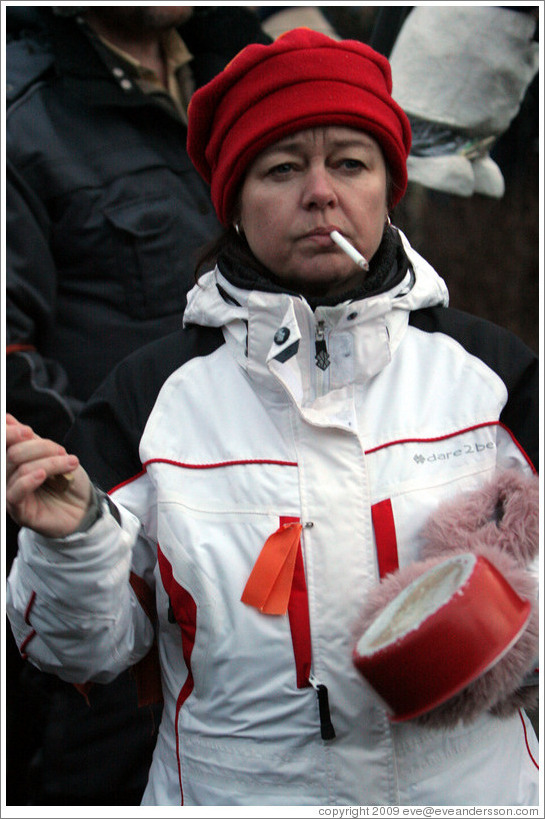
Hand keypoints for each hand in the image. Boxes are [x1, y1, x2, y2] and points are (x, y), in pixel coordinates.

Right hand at [6, 414, 92, 537]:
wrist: (85, 506)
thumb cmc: (68, 479)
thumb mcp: (53, 454)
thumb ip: (30, 439)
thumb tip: (7, 418)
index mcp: (12, 461)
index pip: (3, 443)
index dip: (9, 433)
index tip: (28, 431)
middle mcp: (7, 477)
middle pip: (12, 453)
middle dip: (40, 447)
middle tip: (62, 451)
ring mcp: (10, 495)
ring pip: (20, 469)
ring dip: (50, 462)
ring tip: (70, 463)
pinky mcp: (19, 511)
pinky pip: (16, 492)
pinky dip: (30, 479)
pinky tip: (43, 475)